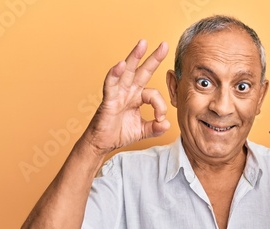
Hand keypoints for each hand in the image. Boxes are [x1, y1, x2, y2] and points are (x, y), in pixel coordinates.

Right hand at [83, 40, 169, 154]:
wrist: (102, 143)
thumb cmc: (119, 133)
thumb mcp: (143, 131)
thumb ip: (155, 127)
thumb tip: (167, 124)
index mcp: (137, 97)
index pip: (154, 94)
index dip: (160, 106)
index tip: (160, 119)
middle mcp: (128, 91)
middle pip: (142, 70)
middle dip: (153, 58)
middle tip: (164, 45)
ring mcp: (118, 93)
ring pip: (127, 71)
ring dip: (134, 56)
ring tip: (143, 43)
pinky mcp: (108, 99)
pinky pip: (111, 84)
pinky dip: (115, 74)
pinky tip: (120, 64)